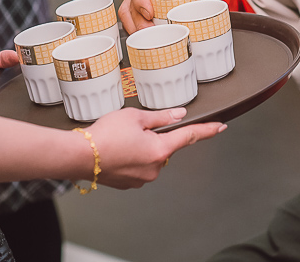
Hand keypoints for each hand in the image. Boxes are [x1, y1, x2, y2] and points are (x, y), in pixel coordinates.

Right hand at [85, 107, 225, 188]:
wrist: (79, 156)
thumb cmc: (104, 135)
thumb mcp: (135, 117)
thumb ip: (160, 117)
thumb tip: (178, 115)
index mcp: (160, 149)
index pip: (190, 136)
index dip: (207, 130)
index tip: (220, 127)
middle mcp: (155, 168)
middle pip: (164, 147)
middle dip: (154, 137)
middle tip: (132, 129)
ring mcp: (142, 179)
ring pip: (150, 158)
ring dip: (141, 148)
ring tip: (119, 141)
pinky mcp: (130, 184)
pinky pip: (138, 168)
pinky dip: (131, 159)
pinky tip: (116, 152)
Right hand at [119, 0, 215, 32]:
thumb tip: (213, 14)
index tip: (149, 14)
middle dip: (138, 20)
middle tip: (151, 33)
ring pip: (126, 8)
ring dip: (133, 25)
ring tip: (148, 38)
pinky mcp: (139, 0)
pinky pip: (130, 14)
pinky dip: (134, 26)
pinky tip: (144, 36)